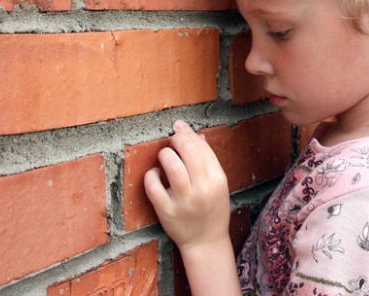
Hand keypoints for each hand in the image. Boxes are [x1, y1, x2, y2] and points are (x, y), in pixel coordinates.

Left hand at [144, 120, 230, 249]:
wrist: (206, 241)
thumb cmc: (211, 208)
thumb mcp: (218, 184)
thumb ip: (208, 160)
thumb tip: (197, 135)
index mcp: (217, 179)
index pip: (202, 147)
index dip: (188, 133)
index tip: (179, 127)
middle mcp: (202, 189)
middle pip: (188, 152)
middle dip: (176, 139)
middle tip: (172, 140)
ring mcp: (184, 201)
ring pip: (171, 166)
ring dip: (165, 154)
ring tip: (164, 155)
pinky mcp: (167, 212)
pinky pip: (153, 186)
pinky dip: (151, 175)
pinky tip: (155, 174)